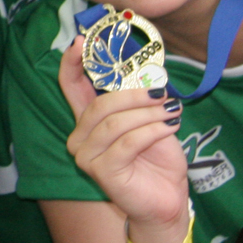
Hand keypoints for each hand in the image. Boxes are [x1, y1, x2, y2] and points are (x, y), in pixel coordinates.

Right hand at [57, 39, 190, 238]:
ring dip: (147, 114)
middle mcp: (80, 137)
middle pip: (99, 105)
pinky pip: (127, 143)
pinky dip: (152, 132)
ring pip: (115, 124)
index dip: (73, 62)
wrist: (167, 201)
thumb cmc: (157, 160)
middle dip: (132, 94)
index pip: (70, 86)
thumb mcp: (149, 121)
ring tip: (171, 111)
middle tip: (161, 90)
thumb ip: (138, 100)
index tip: (82, 41)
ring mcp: (86, 156)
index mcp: (87, 121)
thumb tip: (147, 72)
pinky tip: (170, 127)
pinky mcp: (101, 172)